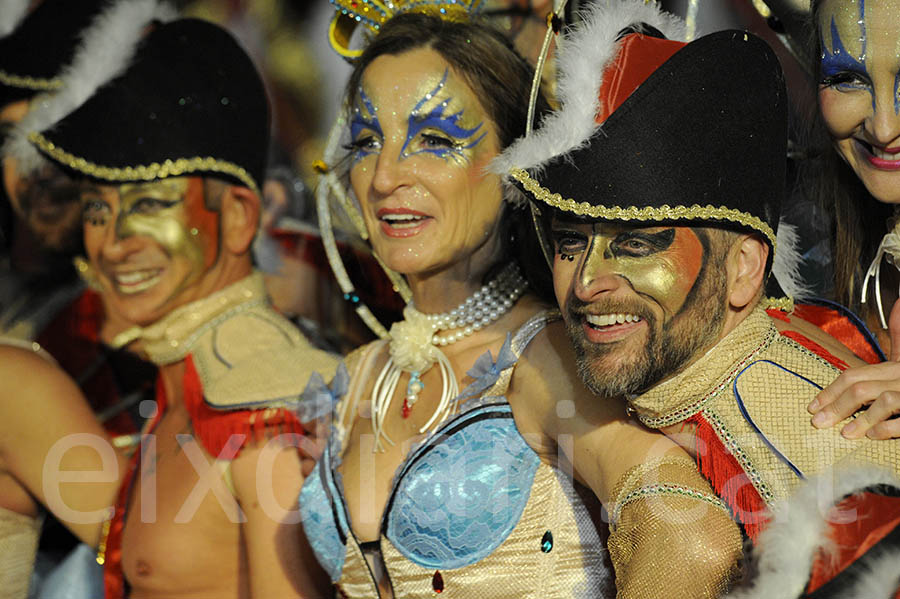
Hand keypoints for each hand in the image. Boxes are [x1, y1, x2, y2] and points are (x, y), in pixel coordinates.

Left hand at [807, 298, 899, 438]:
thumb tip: (899, 303)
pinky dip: (889, 427)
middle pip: (861, 387)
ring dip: (861, 418)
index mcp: (897, 367)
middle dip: (835, 405)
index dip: (830, 391)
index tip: (812, 406)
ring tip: (844, 433)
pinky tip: (873, 435)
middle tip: (816, 422)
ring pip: (884, 400)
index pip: (854, 375)